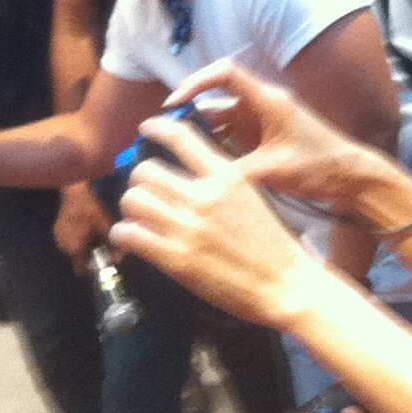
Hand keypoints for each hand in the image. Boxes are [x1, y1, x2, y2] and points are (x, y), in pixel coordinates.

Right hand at [53, 184, 111, 267]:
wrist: (75, 193)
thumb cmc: (91, 210)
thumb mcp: (106, 227)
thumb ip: (112, 245)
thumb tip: (120, 260)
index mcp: (74, 248)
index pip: (82, 269)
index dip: (93, 268)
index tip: (102, 262)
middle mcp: (63, 246)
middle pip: (78, 259)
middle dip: (89, 255)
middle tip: (101, 245)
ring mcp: (59, 238)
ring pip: (73, 249)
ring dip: (83, 246)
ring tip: (93, 234)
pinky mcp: (57, 230)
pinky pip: (69, 240)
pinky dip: (77, 238)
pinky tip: (84, 227)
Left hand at [108, 113, 329, 331]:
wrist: (287, 284)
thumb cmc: (275, 244)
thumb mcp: (252, 198)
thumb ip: (222, 182)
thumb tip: (189, 175)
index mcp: (227, 176)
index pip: (181, 136)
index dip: (157, 128)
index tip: (146, 130)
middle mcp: (204, 195)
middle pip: (146, 170)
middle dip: (140, 181)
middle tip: (146, 193)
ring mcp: (188, 227)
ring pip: (132, 199)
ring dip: (131, 207)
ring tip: (139, 217)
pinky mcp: (175, 257)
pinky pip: (129, 234)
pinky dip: (124, 235)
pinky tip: (133, 239)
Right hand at [154, 60, 385, 216]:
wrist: (351, 178)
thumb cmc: (320, 167)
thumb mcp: (274, 170)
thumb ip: (236, 172)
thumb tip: (199, 179)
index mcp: (269, 101)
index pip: (226, 74)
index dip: (196, 82)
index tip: (173, 104)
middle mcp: (264, 106)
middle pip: (218, 100)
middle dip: (190, 115)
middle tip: (163, 135)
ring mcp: (264, 123)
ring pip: (222, 121)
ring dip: (201, 134)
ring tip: (173, 153)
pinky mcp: (265, 139)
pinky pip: (233, 137)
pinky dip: (215, 146)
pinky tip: (199, 165)